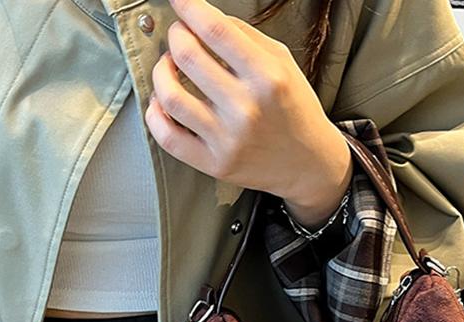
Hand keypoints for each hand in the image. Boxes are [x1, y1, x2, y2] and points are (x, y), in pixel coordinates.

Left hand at [145, 0, 352, 227]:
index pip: (215, 30)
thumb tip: (204, 17)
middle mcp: (247, 109)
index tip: (179, 1)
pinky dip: (155, 114)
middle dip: (176, 36)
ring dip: (161, 73)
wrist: (308, 164)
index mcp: (267, 77)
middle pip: (187, 56)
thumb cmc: (293, 110)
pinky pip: (168, 137)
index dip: (188, 8)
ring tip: (168, 67)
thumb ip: (246, 37)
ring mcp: (228, 140)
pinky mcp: (215, 164)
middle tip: (179, 36)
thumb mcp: (283, 63)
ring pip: (171, 96)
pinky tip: (162, 103)